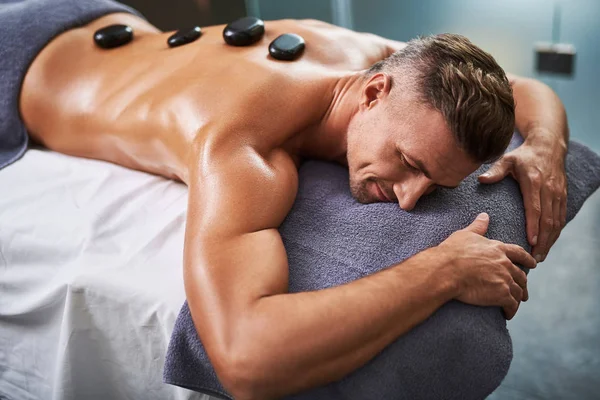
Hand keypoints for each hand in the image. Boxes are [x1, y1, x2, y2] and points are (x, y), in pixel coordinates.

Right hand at [438, 213, 536, 319]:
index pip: (519, 253)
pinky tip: (507, 314)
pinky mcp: (501, 295)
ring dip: (518, 298)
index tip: (533, 264)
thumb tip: (484, 215)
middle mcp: (505, 263)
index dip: (527, 259)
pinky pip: (511, 305)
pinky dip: (510, 310)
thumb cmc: (452, 252)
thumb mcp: (465, 235)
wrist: (446, 270)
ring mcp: (505, 279)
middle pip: (521, 275)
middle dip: (523, 283)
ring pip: (518, 291)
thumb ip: (478, 227)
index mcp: (498, 248)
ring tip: (515, 304)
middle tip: (523, 290)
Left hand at [478, 138, 566, 261]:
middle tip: (534, 259)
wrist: (548, 147)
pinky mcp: (563, 197)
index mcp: (534, 182)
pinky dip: (556, 233)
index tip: (531, 241)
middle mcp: (549, 190)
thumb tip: (481, 179)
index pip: (535, 208)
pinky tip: (548, 244)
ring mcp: (558, 194)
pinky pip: (561, 218)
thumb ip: (495, 171)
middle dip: (543, 241)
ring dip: (550, 240)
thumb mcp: (507, 159)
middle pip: (548, 220)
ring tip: (540, 257)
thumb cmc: (523, 155)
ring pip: (557, 222)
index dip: (534, 226)